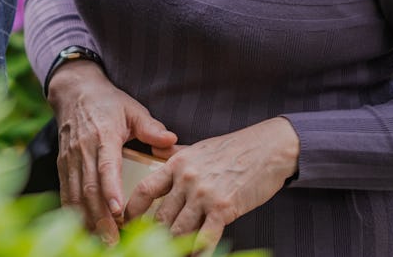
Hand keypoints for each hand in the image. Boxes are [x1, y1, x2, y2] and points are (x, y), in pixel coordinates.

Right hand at [47, 60, 176, 244]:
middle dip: (100, 218)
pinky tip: (82, 228)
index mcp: (104, 135)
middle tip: (113, 241)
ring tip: (100, 241)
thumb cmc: (108, 102)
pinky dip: (72, 212)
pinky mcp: (63, 164)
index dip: (111, 190)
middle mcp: (84, 149)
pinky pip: (66, 191)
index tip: (118, 212)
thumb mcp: (132, 109)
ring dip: (87, 220)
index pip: (106, 166)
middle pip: (89, 188)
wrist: (74, 91)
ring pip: (76, 194)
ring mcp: (71, 157)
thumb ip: (150, 127)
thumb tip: (171, 140)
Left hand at [124, 117, 299, 253]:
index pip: (145, 189)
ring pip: (179, 230)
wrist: (266, 149)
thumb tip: (155, 149)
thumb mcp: (198, 147)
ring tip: (170, 252)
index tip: (126, 222)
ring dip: (174, 247)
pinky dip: (198, 251)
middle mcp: (186, 180)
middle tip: (148, 246)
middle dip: (153, 236)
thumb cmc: (233, 149)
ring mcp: (204, 195)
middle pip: (160, 216)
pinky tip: (196, 256)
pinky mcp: (223, 209)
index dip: (132, 209)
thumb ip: (174, 153)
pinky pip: (205, 238)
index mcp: (178, 164)